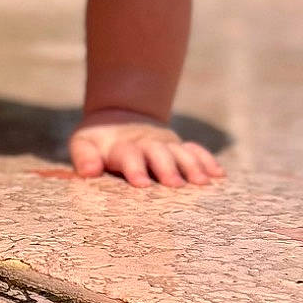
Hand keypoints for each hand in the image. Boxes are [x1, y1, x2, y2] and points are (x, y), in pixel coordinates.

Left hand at [68, 110, 223, 187]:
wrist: (119, 117)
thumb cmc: (98, 141)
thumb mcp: (83, 143)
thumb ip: (84, 156)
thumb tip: (88, 172)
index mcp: (122, 146)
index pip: (129, 155)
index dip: (135, 168)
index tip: (142, 183)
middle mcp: (146, 144)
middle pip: (159, 154)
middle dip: (167, 168)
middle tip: (175, 185)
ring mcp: (165, 144)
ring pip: (180, 153)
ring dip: (192, 166)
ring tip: (202, 183)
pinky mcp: (178, 146)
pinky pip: (195, 151)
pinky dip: (207, 160)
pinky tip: (219, 174)